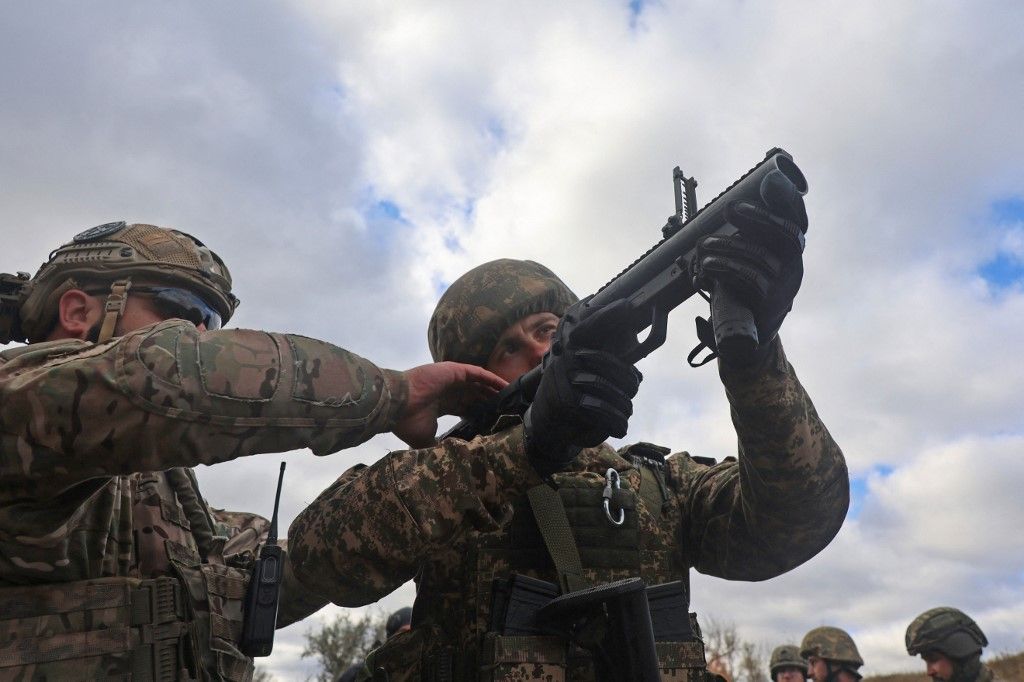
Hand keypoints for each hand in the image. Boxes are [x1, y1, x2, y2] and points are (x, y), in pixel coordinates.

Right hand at [395, 362, 506, 447]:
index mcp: (440, 405)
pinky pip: (478, 373)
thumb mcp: (424, 439)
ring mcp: (450, 379)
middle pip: (474, 394)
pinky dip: (491, 378)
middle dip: (489, 400)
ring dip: (493, 389)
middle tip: (506, 409)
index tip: (492, 420)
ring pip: (478, 383)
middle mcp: (446, 390)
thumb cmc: (406, 421)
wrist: (395, 404)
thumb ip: (437, 446)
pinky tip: (504, 385)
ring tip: (510, 396)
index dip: (478, 412)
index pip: (464, 408)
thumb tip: (447, 460)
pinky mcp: (453, 370)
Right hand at [524, 299, 642, 473]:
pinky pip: (606, 411)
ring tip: (625, 412)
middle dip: (630, 383)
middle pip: (616, 367)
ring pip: (615, 392)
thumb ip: (605, 355)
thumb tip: (633, 341)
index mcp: (573, 347)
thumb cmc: (574, 393)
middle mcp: (568, 359)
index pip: (591, 326)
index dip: (608, 315)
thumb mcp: (585, 370)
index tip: (627, 305)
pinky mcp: (570, 403)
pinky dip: (618, 423)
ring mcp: (568, 380)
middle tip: (632, 389)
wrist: (547, 423)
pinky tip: (620, 427)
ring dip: (625, 408)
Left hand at [690, 201, 806, 353]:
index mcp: (790, 250)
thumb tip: (729, 203)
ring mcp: (785, 287)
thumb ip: (745, 233)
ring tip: (703, 245)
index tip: (770, 179)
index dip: (787, 198)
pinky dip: (725, 270)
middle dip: (758, 218)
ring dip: (728, 247)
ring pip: (760, 259)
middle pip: (786, 235)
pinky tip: (707, 266)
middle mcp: (793, 266)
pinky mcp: (770, 306)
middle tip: (730, 208)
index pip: (796, 218)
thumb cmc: (745, 287)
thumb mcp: (746, 256)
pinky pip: (749, 282)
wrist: (749, 334)